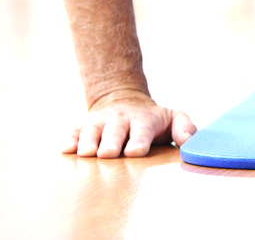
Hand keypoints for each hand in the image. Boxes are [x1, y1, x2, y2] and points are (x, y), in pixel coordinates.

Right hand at [63, 89, 196, 157]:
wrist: (124, 100)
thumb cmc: (152, 119)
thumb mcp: (173, 118)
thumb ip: (185, 128)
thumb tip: (189, 143)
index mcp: (143, 120)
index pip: (142, 130)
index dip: (138, 141)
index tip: (134, 151)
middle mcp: (120, 120)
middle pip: (115, 131)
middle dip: (111, 142)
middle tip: (108, 154)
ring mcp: (100, 122)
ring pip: (92, 130)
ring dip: (89, 141)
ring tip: (87, 153)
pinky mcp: (83, 126)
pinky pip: (74, 131)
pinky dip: (69, 139)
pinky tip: (66, 148)